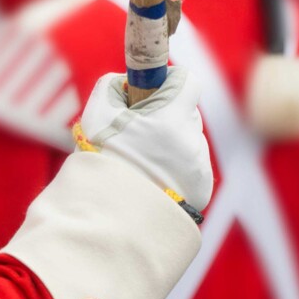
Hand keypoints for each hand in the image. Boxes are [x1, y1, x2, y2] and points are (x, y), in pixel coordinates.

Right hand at [78, 67, 212, 210]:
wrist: (111, 218)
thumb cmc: (102, 163)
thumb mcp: (96, 116)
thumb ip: (111, 86)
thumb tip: (124, 81)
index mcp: (171, 119)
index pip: (186, 80)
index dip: (167, 80)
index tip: (150, 88)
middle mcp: (191, 140)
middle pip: (186, 110)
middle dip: (165, 113)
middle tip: (138, 129)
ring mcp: (200, 166)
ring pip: (188, 138)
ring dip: (170, 141)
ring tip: (142, 160)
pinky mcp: (203, 188)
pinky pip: (192, 165)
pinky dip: (176, 166)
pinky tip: (153, 179)